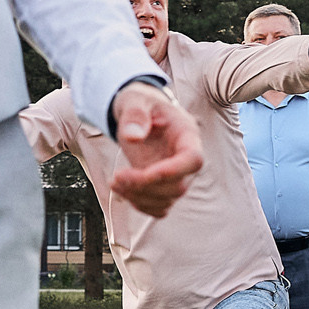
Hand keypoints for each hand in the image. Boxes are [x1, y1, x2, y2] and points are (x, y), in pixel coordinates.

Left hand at [108, 83, 201, 216]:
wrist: (140, 114)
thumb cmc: (141, 104)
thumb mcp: (135, 100)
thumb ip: (135, 115)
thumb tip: (133, 137)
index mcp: (187, 135)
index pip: (193, 159)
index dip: (173, 171)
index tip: (146, 172)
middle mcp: (186, 159)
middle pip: (178, 186)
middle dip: (145, 186)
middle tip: (117, 176)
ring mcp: (176, 176)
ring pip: (167, 200)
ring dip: (138, 197)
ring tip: (115, 181)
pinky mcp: (164, 187)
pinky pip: (158, 207)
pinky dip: (139, 204)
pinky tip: (122, 189)